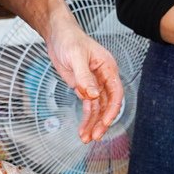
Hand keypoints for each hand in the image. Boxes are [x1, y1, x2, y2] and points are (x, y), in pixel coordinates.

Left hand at [46, 17, 123, 143]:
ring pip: (98, 109)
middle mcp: (104, 78)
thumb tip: (92, 95)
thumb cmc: (69, 39)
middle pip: (108, 105)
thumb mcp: (75, 56)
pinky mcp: (84, 88)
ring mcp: (95, 85)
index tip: (105, 123)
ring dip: (93, 124)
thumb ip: (84, 76)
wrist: (57, 35)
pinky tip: (83, 130)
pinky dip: (86, 119)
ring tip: (86, 138)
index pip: (115, 93)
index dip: (112, 110)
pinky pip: (88, 107)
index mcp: (108, 68)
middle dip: (102, 122)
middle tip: (95, 136)